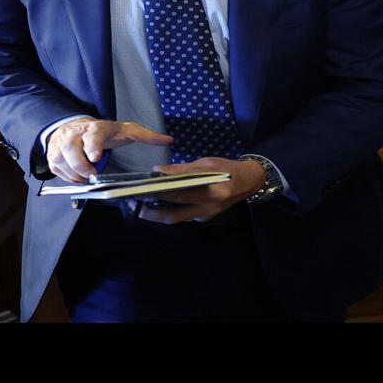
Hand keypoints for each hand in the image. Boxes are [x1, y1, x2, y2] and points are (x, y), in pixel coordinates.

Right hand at [47, 118, 173, 182]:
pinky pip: (56, 168)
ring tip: (86, 176)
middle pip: (71, 150)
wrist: (77, 126)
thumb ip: (146, 135)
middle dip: (81, 166)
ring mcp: (61, 143)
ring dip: (74, 174)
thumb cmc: (105, 132)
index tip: (95, 157)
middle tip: (91, 175)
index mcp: (95, 128)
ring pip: (61, 161)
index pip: (92, 135)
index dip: (93, 146)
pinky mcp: (53, 153)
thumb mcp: (127, 131)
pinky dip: (66, 176)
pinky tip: (77, 176)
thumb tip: (169, 139)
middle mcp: (75, 133)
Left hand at [139, 158, 266, 223]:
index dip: (157, 191)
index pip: (178, 194)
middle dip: (151, 213)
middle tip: (134, 205)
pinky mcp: (206, 218)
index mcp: (209, 192)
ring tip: (142, 206)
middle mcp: (207, 208)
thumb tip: (159, 170)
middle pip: (173, 216)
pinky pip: (184, 216)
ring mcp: (206, 216)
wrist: (249, 181)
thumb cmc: (228, 169)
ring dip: (158, 214)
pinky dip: (171, 211)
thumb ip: (183, 169)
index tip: (140, 188)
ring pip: (177, 219)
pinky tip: (160, 204)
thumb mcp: (207, 163)